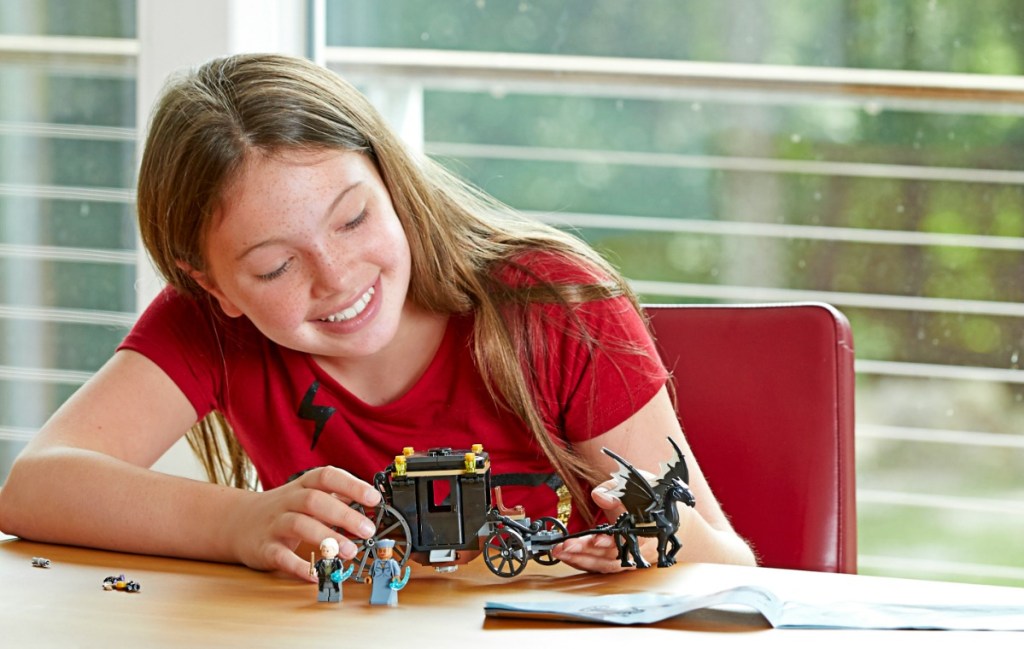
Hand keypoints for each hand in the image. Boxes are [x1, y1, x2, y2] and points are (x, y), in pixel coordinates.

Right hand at [220, 466, 380, 580]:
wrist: (237, 522)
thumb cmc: (283, 509)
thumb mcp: (307, 496)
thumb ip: (336, 498)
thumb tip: (370, 503)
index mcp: (302, 485)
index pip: (326, 476)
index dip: (351, 485)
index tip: (373, 498)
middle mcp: (287, 501)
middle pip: (314, 500)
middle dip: (343, 515)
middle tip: (367, 530)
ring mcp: (274, 523)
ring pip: (298, 524)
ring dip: (326, 537)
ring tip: (349, 552)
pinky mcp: (264, 548)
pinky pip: (280, 556)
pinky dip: (299, 566)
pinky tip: (317, 575)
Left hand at [549, 480, 656, 572]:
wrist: (663, 513)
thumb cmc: (648, 498)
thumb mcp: (635, 487)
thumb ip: (614, 491)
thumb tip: (598, 495)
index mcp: (644, 529)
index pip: (626, 539)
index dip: (609, 541)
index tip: (595, 539)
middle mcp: (638, 548)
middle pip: (610, 554)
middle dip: (586, 551)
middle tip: (565, 546)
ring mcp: (629, 557)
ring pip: (604, 564)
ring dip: (580, 560)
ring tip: (559, 552)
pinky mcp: (621, 562)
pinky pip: (601, 566)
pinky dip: (583, 563)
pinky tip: (568, 557)